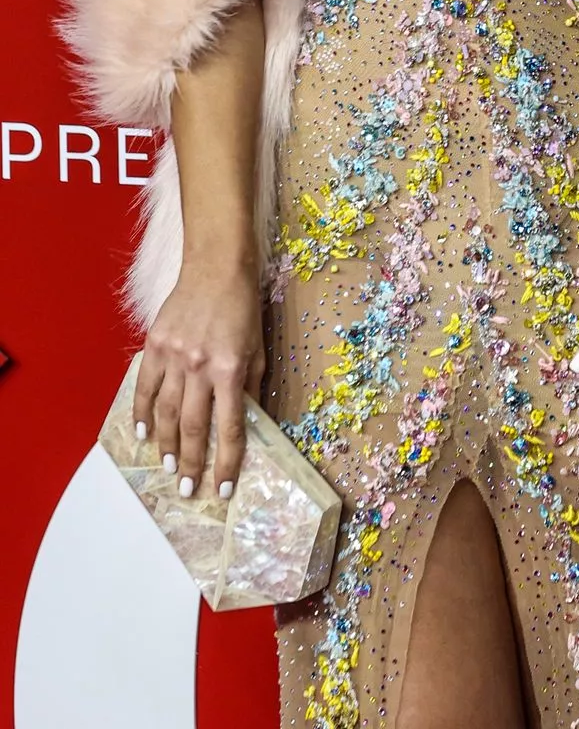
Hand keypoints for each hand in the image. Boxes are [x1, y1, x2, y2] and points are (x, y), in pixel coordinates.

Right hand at [131, 257, 264, 503]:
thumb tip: (244, 422)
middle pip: (191, 427)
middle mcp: (200, 367)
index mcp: (230, 368)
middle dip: (190, 463)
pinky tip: (143, 434)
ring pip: (165, 413)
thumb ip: (249, 385)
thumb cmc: (244, 306)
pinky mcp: (154, 346)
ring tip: (167, 468)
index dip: (226, 461)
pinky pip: (144, 388)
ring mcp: (174, 356)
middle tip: (187, 490)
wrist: (217, 266)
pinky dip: (142, 413)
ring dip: (165, 446)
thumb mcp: (258, 347)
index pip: (229, 427)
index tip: (222, 487)